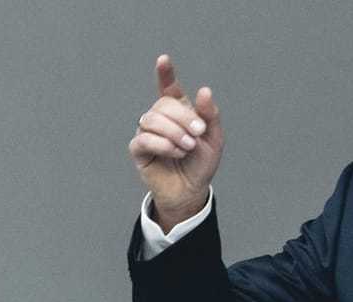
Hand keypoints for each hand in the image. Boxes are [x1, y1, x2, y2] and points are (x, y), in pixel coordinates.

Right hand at [129, 55, 224, 229]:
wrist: (192, 190)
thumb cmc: (201, 164)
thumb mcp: (214, 139)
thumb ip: (210, 115)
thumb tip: (203, 91)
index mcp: (178, 111)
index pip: (168, 88)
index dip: (165, 74)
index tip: (163, 60)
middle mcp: (161, 119)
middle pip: (163, 105)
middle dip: (183, 117)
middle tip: (197, 134)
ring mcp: (148, 133)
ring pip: (151, 119)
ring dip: (173, 132)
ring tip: (187, 147)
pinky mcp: (139, 150)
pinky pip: (144, 139)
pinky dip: (163, 145)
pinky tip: (176, 153)